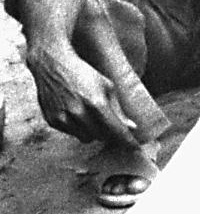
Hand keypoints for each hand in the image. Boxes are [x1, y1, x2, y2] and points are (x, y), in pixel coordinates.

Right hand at [24, 42, 138, 145]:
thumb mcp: (106, 86)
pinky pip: (71, 134)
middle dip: (109, 134)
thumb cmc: (83, 73)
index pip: (116, 129)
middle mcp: (78, 112)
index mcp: (96, 102)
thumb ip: (118, 109)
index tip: (134, 148)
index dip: (127, 141)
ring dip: (93, 132)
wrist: (52, 65)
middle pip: (102, 137)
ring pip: (86, 138)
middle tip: (110, 125)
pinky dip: (77, 128)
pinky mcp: (52, 120)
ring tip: (91, 116)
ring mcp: (63, 117)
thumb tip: (131, 127)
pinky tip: (76, 114)